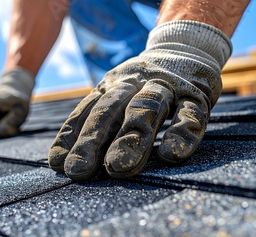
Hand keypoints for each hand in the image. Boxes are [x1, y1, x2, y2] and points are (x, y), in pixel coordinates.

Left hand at [48, 21, 231, 180]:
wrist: (186, 47)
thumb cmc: (144, 87)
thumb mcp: (118, 95)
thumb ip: (98, 121)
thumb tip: (63, 161)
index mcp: (111, 85)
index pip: (87, 110)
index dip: (71, 136)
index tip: (58, 164)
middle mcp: (135, 82)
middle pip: (110, 110)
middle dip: (92, 141)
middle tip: (79, 170)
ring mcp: (166, 85)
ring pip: (147, 109)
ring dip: (131, 139)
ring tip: (118, 168)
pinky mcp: (196, 93)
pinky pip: (190, 113)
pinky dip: (182, 133)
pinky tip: (171, 155)